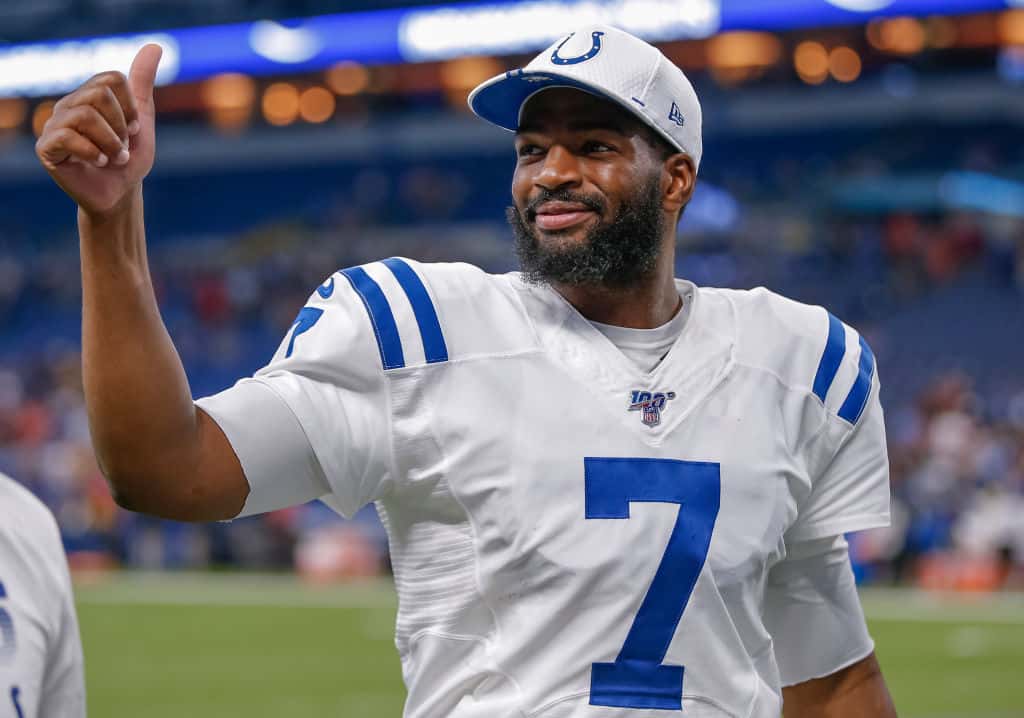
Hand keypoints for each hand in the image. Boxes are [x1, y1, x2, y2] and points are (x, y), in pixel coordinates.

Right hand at [36, 44, 162, 217]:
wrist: (119, 194)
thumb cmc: (129, 158)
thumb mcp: (143, 120)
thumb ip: (143, 83)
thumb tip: (154, 46)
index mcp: (90, 95)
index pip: (112, 79)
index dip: (130, 108)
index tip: (133, 131)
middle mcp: (69, 105)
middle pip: (99, 95)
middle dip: (121, 127)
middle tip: (122, 148)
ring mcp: (54, 124)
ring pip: (86, 115)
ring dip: (111, 143)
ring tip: (113, 159)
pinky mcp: (47, 147)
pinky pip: (67, 136)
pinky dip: (92, 151)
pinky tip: (98, 162)